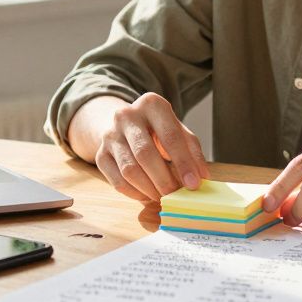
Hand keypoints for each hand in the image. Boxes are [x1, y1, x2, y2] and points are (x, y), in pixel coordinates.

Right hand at [77, 92, 209, 203]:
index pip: (170, 136)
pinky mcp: (100, 154)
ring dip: (150, 189)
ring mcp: (110, 135)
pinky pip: (117, 181)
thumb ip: (191, 150)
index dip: (183, 162)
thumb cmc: (158, 129)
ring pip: (129, 170)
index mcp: (151, 104)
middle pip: (146, 154)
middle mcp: (127, 115)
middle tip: (176, 195)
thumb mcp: (178, 130)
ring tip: (164, 197)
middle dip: (164, 180)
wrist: (125, 125)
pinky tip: (148, 195)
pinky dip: (135, 194)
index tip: (194, 184)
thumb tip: (200, 177)